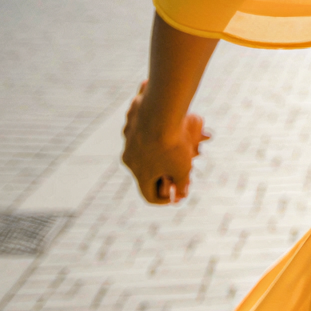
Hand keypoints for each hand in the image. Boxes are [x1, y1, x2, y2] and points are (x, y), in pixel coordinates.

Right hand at [121, 79, 210, 204]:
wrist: (160, 111)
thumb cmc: (173, 144)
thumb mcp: (182, 168)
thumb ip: (180, 184)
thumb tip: (179, 196)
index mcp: (141, 174)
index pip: (148, 195)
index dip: (162, 200)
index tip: (172, 196)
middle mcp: (130, 158)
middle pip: (144, 170)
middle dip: (159, 172)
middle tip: (174, 168)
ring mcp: (128, 139)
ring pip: (142, 148)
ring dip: (155, 150)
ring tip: (171, 144)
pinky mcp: (131, 121)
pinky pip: (140, 129)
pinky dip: (151, 130)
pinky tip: (163, 123)